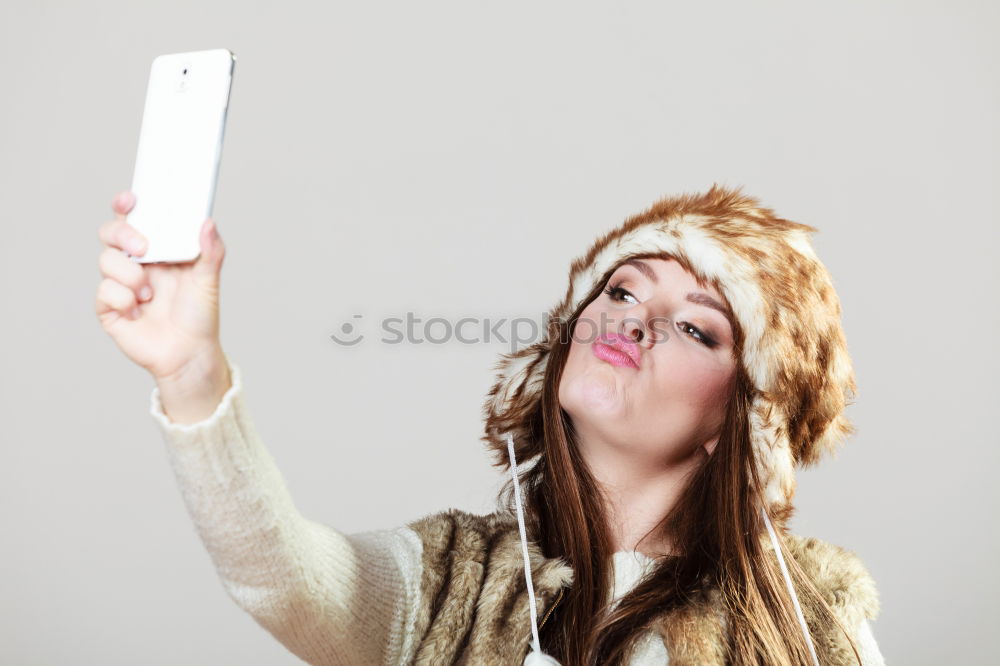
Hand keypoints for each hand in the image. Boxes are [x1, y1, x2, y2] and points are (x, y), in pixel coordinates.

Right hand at [95, 190, 227, 385]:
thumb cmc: (199, 315)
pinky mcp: (109, 307)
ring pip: (106, 260)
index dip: (126, 205)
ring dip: (131, 276)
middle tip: (144, 248)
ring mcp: (120, 284)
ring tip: (151, 295)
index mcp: (158, 250)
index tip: (131, 200)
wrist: (189, 353)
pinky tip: (140, 312)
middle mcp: (136, 263)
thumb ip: (211, 251)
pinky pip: (104, 291)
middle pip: (111, 233)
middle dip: (122, 235)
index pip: (135, 219)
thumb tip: (208, 222)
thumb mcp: (209, 280)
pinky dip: (124, 300)